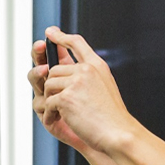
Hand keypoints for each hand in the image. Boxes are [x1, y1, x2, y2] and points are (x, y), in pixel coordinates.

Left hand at [36, 27, 138, 154]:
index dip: (61, 36)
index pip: (76, 43)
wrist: (118, 133)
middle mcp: (86, 70)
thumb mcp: (103, 87)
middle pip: (54, 69)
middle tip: (64, 105)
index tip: (50, 32)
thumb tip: (64, 72)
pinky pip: (47, 102)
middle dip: (54, 88)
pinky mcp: (66, 97)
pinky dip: (50, 114)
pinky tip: (59, 120)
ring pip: (48, 85)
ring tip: (64, 114)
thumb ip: (85, 76)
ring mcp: (76, 82)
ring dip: (51, 101)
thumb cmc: (111, 116)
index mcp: (96, 66)